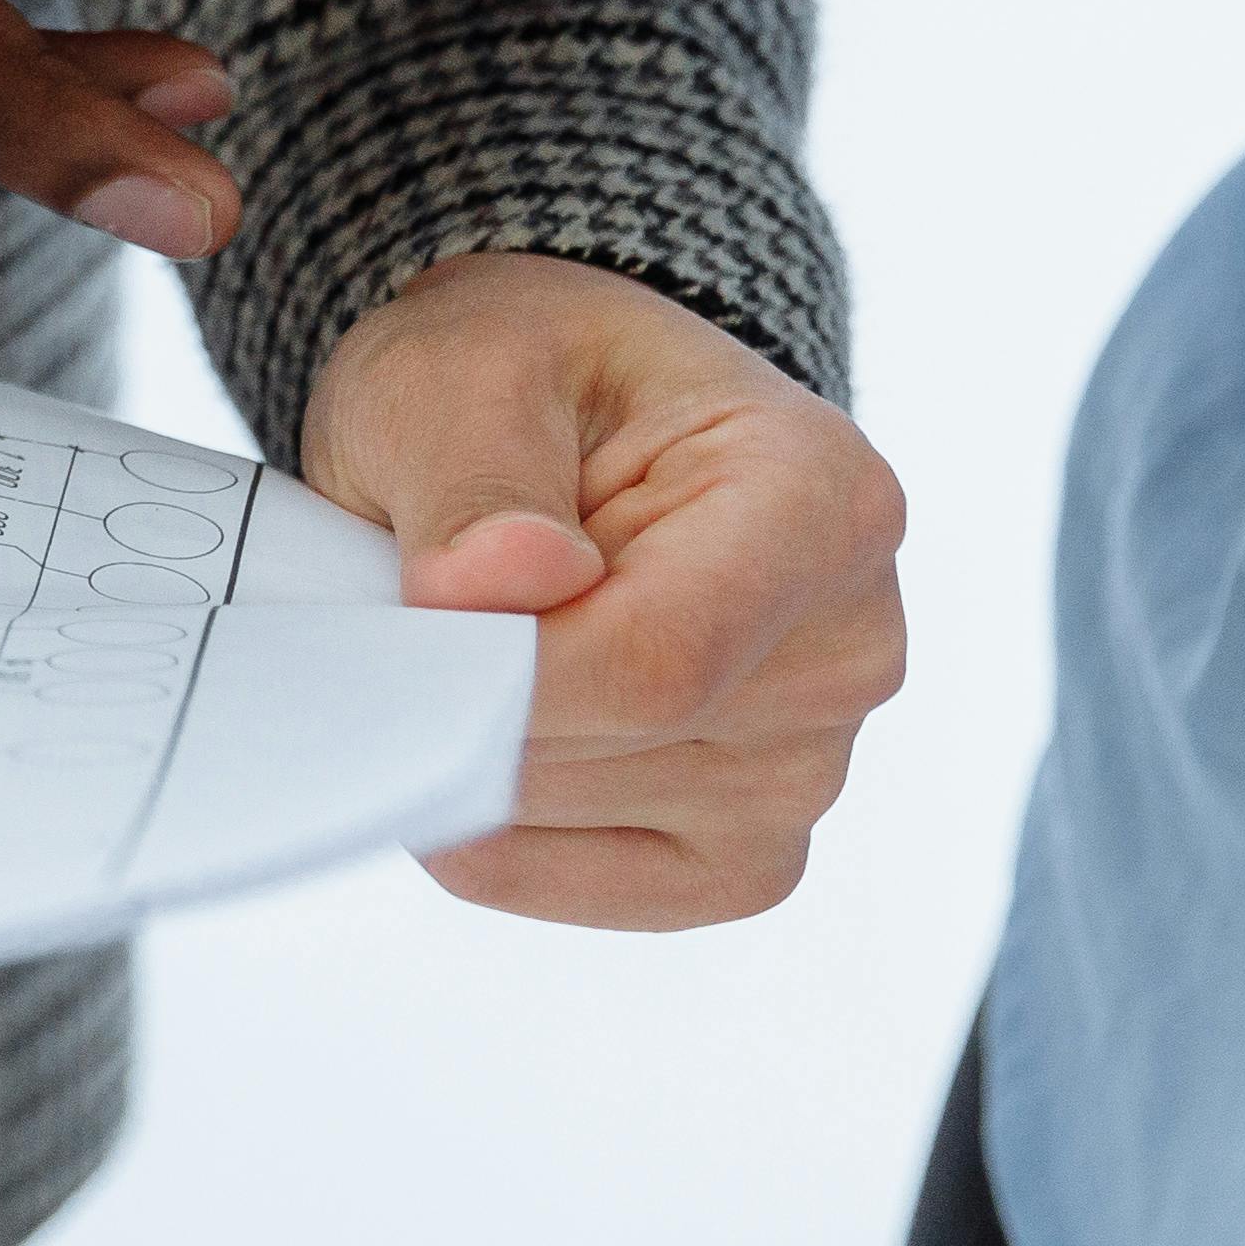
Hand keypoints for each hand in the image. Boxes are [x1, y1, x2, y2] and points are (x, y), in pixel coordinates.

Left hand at [299, 252, 904, 929]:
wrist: (562, 427)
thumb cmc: (527, 383)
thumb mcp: (462, 367)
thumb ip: (470, 475)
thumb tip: (493, 585)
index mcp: (826, 505)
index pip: (656, 660)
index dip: (495, 667)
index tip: (394, 621)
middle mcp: (850, 650)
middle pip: (609, 746)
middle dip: (459, 690)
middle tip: (405, 597)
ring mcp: (808, 768)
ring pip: (567, 818)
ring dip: (463, 744)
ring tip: (472, 634)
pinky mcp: (742, 853)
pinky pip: (570, 878)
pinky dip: (482, 818)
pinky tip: (482, 721)